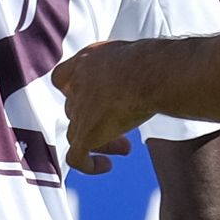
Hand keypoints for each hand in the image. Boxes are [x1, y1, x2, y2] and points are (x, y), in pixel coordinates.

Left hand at [53, 40, 154, 167]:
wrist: (150, 73)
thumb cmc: (154, 61)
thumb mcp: (135, 54)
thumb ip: (130, 66)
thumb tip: (156, 72)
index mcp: (85, 63)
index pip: (63, 79)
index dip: (75, 92)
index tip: (99, 102)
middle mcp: (77, 86)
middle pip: (75, 108)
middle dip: (97, 120)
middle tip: (125, 127)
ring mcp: (79, 110)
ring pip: (76, 132)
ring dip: (99, 142)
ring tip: (126, 148)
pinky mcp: (86, 133)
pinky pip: (76, 158)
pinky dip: (88, 165)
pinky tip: (106, 165)